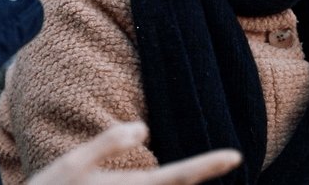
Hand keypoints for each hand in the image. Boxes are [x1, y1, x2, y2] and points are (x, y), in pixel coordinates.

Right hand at [26, 122, 241, 184]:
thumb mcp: (72, 164)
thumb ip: (107, 143)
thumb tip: (142, 128)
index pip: (178, 176)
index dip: (207, 166)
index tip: (236, 156)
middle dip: (199, 175)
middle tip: (225, 160)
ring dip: (177, 181)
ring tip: (192, 169)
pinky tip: (149, 180)